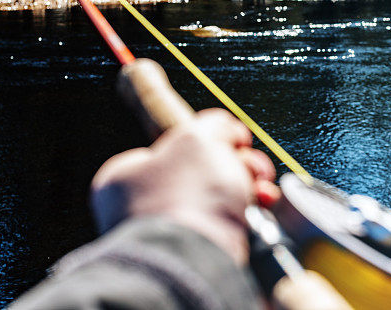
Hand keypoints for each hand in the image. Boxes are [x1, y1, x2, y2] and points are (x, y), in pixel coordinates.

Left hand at [90, 108, 280, 264]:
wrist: (196, 263)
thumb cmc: (188, 200)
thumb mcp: (199, 138)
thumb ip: (213, 126)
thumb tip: (228, 130)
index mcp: (128, 178)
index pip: (173, 146)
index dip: (209, 138)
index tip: (233, 141)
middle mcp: (145, 208)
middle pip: (204, 171)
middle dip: (237, 164)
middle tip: (249, 166)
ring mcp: (173, 234)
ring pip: (222, 198)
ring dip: (250, 187)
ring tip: (260, 189)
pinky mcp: (201, 255)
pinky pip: (232, 226)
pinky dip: (252, 215)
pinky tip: (262, 207)